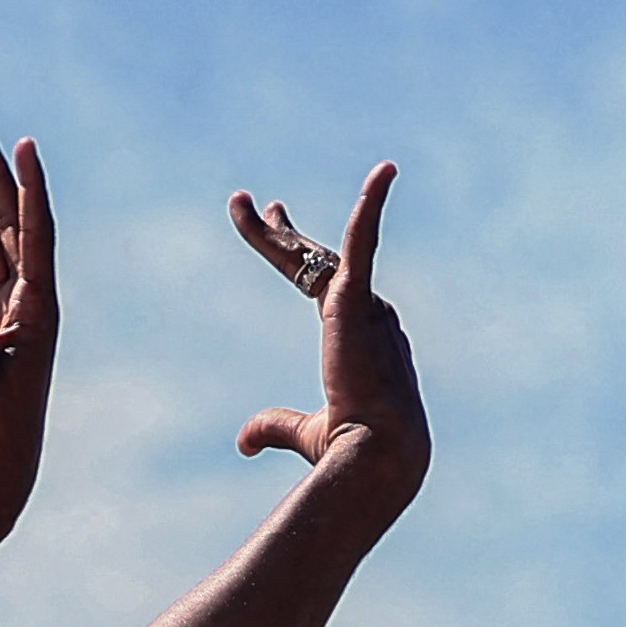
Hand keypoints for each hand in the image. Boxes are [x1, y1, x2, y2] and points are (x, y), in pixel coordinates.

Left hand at [231, 161, 422, 492]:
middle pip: (315, 261)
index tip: (276, 227)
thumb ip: (275, 426)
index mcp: (358, 336)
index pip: (323, 284)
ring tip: (241, 202)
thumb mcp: (306, 432)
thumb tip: (243, 442)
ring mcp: (367, 304)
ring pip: (312, 254)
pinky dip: (372, 205)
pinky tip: (384, 172)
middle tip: (257, 205)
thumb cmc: (352, 449)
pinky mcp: (360, 300)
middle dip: (280, 234)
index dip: (297, 256)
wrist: (379, 454)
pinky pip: (363, 241)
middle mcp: (368, 313)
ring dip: (271, 230)